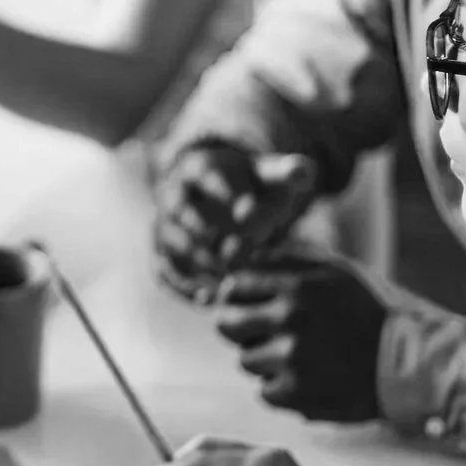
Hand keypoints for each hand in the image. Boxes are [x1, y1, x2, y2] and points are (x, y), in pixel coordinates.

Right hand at [154, 142, 318, 296]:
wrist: (228, 201)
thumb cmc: (254, 186)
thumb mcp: (272, 176)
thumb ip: (289, 172)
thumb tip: (301, 170)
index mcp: (199, 167)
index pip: (207, 177)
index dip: (227, 195)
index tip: (250, 214)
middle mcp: (174, 194)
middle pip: (181, 212)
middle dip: (207, 233)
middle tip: (238, 252)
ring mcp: (166, 224)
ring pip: (170, 243)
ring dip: (196, 263)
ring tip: (225, 279)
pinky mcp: (164, 251)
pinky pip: (165, 269)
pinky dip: (183, 285)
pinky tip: (209, 298)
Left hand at [208, 257, 386, 422]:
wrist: (407, 364)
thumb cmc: (368, 314)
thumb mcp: (335, 272)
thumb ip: (288, 261)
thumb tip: (244, 259)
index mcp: (297, 287)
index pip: (234, 287)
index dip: (236, 296)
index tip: (245, 305)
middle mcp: (290, 320)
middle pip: (227, 324)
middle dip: (239, 328)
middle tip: (260, 333)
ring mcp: (291, 359)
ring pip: (246, 360)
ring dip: (264, 360)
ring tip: (297, 357)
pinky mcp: (296, 394)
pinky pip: (264, 391)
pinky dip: (280, 388)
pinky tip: (307, 379)